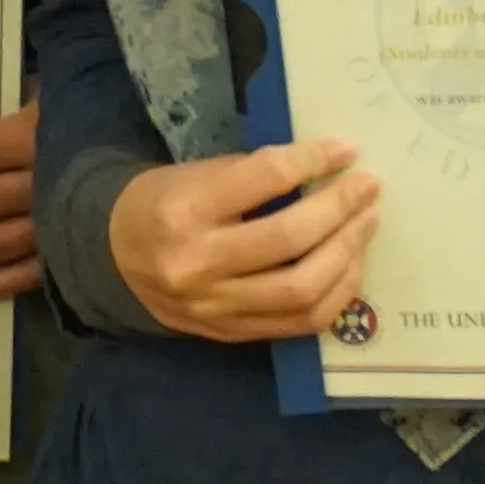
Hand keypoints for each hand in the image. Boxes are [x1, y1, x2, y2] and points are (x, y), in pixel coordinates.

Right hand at [105, 134, 377, 342]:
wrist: (115, 260)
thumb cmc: (162, 204)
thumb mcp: (194, 175)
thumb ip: (252, 175)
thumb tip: (324, 169)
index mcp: (184, 211)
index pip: (263, 179)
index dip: (313, 160)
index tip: (347, 150)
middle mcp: (199, 264)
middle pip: (289, 238)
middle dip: (340, 210)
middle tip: (368, 187)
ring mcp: (217, 307)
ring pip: (302, 289)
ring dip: (347, 253)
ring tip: (366, 223)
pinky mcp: (234, 333)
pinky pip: (302, 322)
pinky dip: (336, 292)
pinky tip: (350, 264)